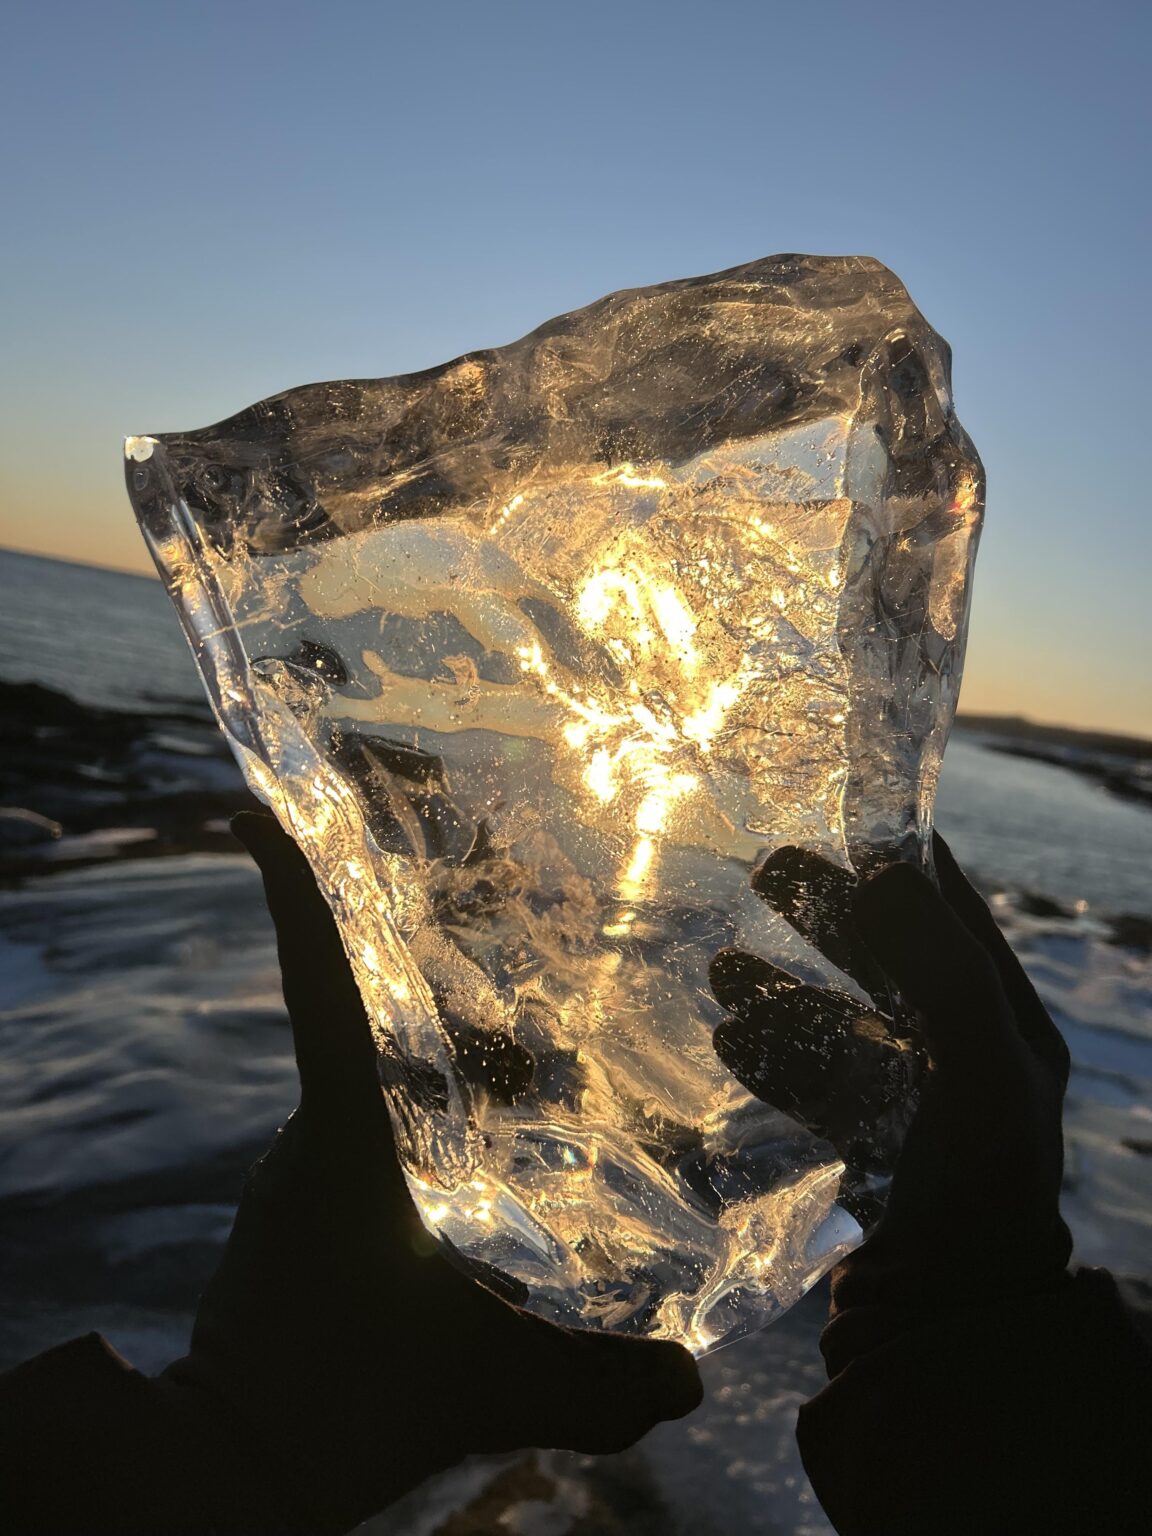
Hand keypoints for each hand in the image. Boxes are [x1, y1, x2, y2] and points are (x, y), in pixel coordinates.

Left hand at [163, 813, 699, 1533]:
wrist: (233, 1467)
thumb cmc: (342, 1411)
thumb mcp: (484, 1393)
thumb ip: (600, 1393)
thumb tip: (693, 1381)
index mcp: (346, 1138)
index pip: (318, 991)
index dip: (294, 893)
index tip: (258, 808)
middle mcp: (317, 1132)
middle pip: (346, 1000)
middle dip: (391, 930)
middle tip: (466, 866)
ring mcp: (305, 1164)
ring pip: (363, 1061)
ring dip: (417, 1015)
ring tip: (508, 982)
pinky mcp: (310, 1200)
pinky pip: (364, 1113)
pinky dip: (416, 1088)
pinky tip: (482, 1106)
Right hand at [710, 836, 1071, 1357]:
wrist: (947, 1322)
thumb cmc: (979, 1192)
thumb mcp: (981, 1072)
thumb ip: (942, 971)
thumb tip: (881, 874)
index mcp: (1007, 1026)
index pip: (955, 917)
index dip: (903, 861)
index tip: (847, 814)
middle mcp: (963, 1055)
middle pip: (886, 958)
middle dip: (826, 912)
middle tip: (764, 868)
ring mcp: (912, 1102)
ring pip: (837, 1019)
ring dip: (779, 988)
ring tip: (719, 967)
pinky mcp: (869, 1145)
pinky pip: (812, 1080)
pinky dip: (771, 1055)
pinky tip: (727, 1038)